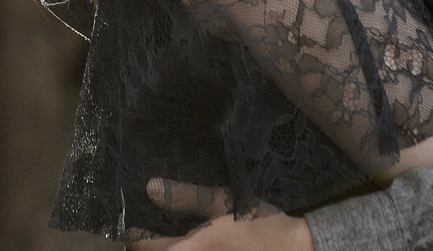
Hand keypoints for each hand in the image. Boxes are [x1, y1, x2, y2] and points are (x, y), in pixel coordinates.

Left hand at [127, 183, 310, 250]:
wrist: (298, 250)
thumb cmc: (261, 226)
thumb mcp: (223, 203)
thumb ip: (185, 197)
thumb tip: (150, 189)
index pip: (146, 248)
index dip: (135, 237)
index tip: (133, 227)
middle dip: (148, 249)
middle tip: (147, 236)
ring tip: (169, 241)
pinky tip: (192, 247)